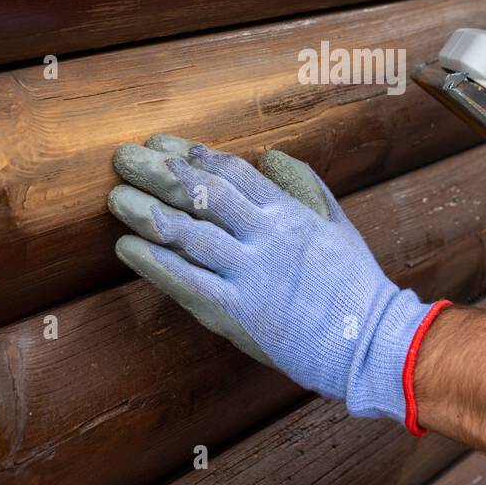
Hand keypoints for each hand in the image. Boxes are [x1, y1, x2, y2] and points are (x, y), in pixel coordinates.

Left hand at [106, 134, 448, 429]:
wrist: (368, 341)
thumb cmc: (354, 283)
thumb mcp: (335, 223)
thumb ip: (303, 185)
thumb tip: (271, 155)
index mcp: (289, 213)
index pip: (232, 172)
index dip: (193, 155)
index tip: (163, 143)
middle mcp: (266, 237)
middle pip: (202, 194)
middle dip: (159, 172)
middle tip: (124, 158)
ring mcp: (249, 274)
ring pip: (188, 234)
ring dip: (147, 212)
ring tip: (116, 198)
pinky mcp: (237, 312)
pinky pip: (186, 281)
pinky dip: (153, 263)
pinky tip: (126, 248)